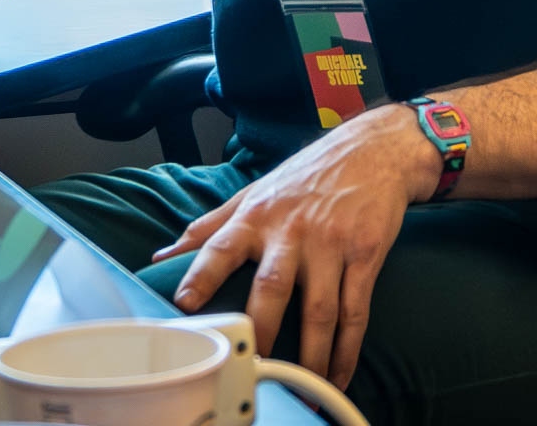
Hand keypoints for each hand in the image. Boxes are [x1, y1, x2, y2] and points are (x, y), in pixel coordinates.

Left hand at [152, 103, 437, 388]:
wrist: (374, 151)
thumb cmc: (306, 175)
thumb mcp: (254, 192)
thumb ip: (209, 226)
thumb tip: (162, 257)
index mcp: (257, 216)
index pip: (221, 246)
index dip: (201, 274)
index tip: (184, 304)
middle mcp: (292, 230)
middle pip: (272, 286)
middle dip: (260, 329)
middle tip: (251, 366)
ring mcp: (331, 243)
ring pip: (318, 309)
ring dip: (311, 355)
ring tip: (302, 387)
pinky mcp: (366, 253)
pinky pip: (355, 309)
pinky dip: (347, 348)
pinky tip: (338, 373)